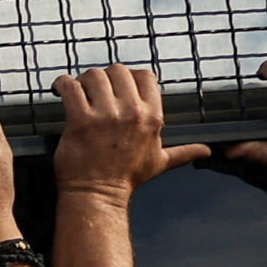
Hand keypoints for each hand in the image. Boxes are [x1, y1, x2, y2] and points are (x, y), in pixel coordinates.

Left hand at [51, 65, 206, 208]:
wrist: (99, 195)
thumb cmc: (127, 178)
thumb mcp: (160, 162)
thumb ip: (183, 151)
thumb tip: (206, 151)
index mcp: (152, 116)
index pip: (145, 76)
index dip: (129, 76)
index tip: (116, 86)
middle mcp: (132, 113)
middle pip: (117, 71)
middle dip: (104, 77)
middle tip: (93, 89)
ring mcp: (106, 116)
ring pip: (94, 75)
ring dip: (82, 80)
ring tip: (77, 90)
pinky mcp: (80, 121)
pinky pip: (70, 87)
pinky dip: (63, 84)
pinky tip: (60, 89)